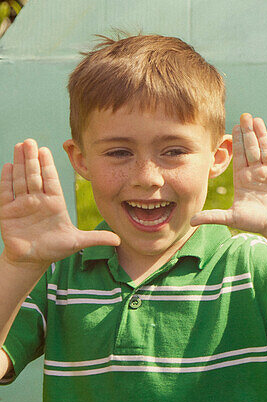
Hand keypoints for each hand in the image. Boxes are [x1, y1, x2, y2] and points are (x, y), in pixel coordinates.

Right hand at [0, 139, 118, 267]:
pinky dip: (6, 180)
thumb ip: (96, 238)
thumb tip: (119, 240)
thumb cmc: (54, 249)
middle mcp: (38, 200)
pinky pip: (6, 193)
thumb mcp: (77, 242)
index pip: (51, 180)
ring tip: (19, 146)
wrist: (32, 260)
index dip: (48, 165)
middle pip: (34, 175)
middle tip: (30, 141)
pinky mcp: (7, 212)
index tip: (46, 150)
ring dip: (19, 163)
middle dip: (32, 158)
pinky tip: (8, 165)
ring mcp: (22, 205)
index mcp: (55, 203)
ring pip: (20, 180)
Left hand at [191, 114, 266, 233]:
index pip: (239, 155)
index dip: (237, 141)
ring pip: (265, 150)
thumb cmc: (254, 221)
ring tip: (258, 120)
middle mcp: (256, 172)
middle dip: (249, 133)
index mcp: (243, 178)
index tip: (234, 127)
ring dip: (261, 135)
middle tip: (245, 116)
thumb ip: (213, 216)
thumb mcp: (231, 218)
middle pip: (252, 148)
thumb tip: (190, 222)